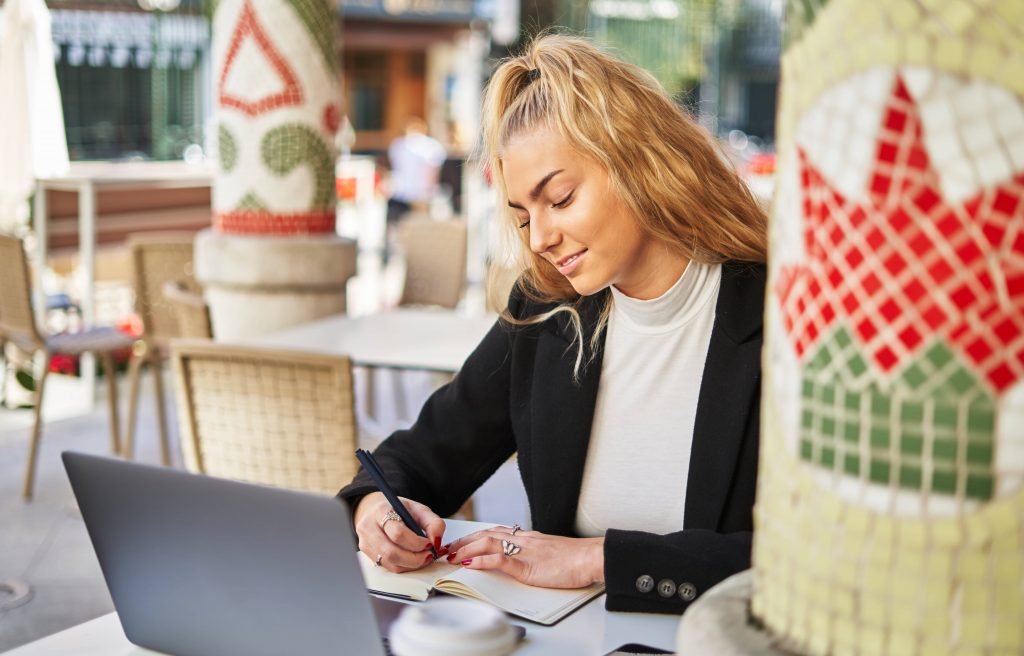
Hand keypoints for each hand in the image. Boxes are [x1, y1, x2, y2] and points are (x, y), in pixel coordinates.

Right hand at [353, 492, 446, 572]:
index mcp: (381, 511)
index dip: (416, 542)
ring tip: (423, 558)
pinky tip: (413, 560)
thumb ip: (433, 523)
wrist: (377, 511)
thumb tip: (436, 542)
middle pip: (391, 552)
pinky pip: (388, 567)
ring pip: (390, 562)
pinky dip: (404, 566)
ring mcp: (365, 543)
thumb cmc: (398, 510)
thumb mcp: (418, 510)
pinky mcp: (367, 555)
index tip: (429, 544)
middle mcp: (368, 528)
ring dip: (411, 564)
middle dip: (414, 558)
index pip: (397, 533)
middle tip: (429, 556)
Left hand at [444, 526, 604, 588]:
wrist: (590, 557)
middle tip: (445, 549)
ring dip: (467, 548)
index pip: (493, 532)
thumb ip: (531, 554)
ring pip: (489, 542)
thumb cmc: (574, 559)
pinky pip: (503, 560)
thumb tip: (517, 559)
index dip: (472, 537)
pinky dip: (484, 560)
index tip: (458, 543)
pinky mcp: (529, 566)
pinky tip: (472, 563)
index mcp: (526, 538)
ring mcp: (525, 552)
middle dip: (462, 541)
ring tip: (452, 555)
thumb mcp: (547, 553)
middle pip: (485, 535)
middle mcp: (522, 540)